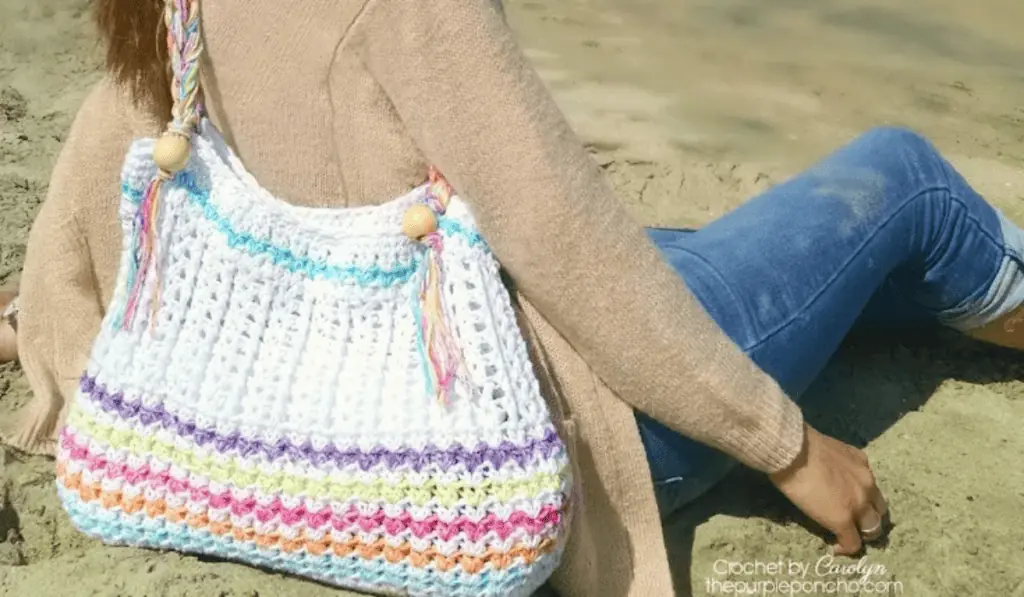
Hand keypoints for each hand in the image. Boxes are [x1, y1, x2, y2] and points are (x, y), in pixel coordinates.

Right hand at [769, 422, 887, 554]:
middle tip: (853, 523)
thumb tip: (826, 471)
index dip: (863, 500)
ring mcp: (858, 504)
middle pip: (879, 510)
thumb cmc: (800, 445)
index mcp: (861, 464)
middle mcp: (867, 484)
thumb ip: (836, 464)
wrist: (794, 452)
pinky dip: (845, 547)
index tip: (848, 504)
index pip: (871, 488)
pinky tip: (835, 548)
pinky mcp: (843, 520)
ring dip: (861, 533)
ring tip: (847, 536)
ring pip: (872, 528)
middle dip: (869, 518)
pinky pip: (852, 542)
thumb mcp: (828, 450)